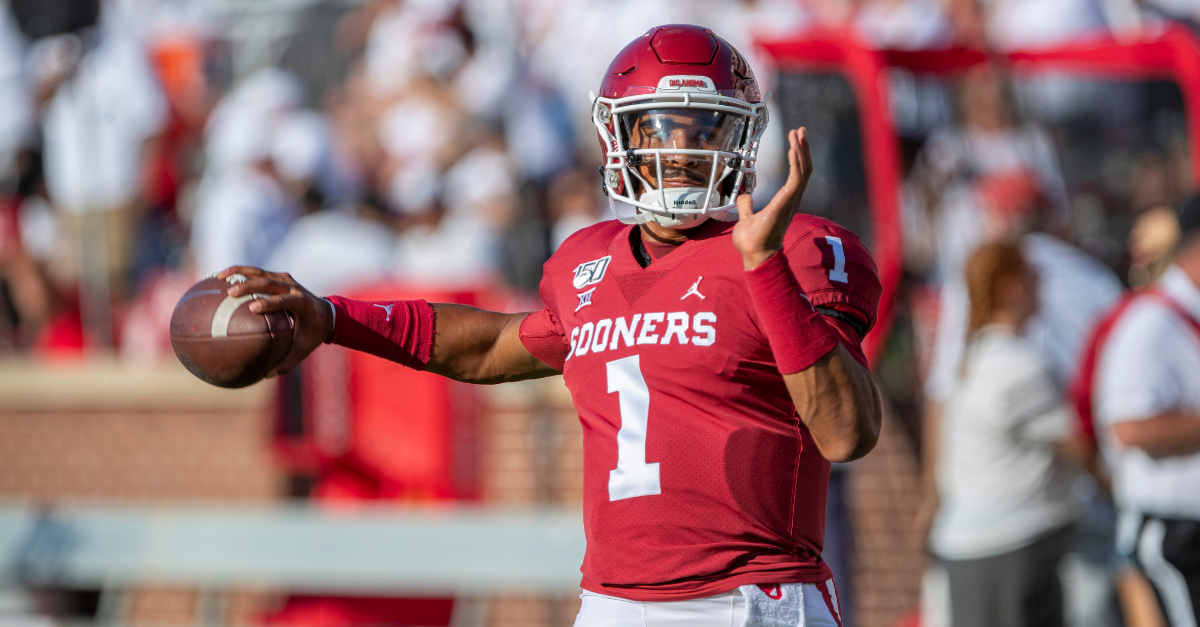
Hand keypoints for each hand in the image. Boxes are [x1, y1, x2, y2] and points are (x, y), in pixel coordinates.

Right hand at [218, 266, 331, 375]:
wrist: (326, 313)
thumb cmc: (313, 333)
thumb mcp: (304, 349)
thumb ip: (288, 362)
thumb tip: (267, 375)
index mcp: (302, 303)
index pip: (285, 301)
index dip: (270, 303)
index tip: (253, 308)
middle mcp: (294, 287)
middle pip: (269, 282)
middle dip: (250, 286)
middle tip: (231, 293)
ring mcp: (286, 280)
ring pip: (261, 272)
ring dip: (240, 273)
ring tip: (220, 277)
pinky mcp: (279, 277)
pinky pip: (258, 273)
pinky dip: (240, 272)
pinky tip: (222, 277)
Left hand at [732, 127, 812, 269]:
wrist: (754, 253)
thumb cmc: (753, 241)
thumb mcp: (746, 218)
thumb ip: (747, 206)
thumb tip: (744, 196)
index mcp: (784, 201)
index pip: (796, 174)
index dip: (797, 157)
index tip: (794, 140)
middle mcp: (791, 199)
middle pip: (803, 169)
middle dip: (802, 148)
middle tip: (800, 130)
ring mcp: (790, 201)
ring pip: (802, 171)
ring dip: (800, 151)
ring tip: (798, 134)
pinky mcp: (786, 203)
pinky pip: (795, 179)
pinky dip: (796, 164)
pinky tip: (792, 150)